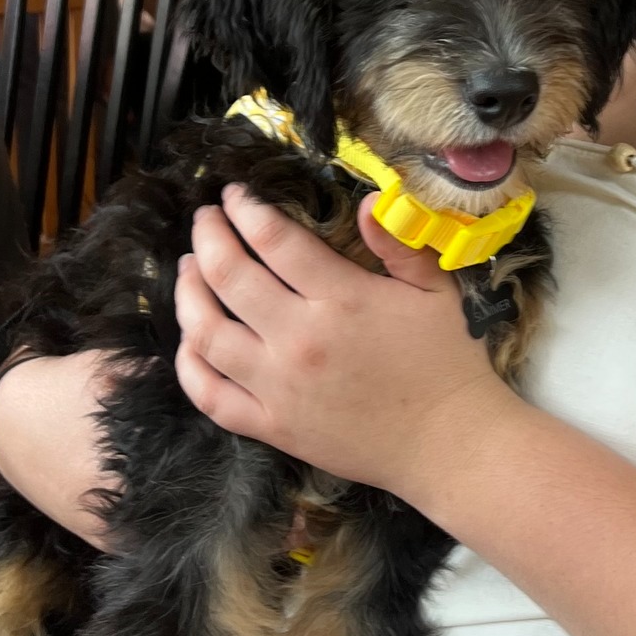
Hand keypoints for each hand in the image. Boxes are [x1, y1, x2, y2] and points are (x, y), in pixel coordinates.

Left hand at [174, 184, 514, 502]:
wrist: (447, 441)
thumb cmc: (446, 359)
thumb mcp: (434, 289)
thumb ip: (398, 242)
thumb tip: (366, 200)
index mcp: (341, 299)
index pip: (273, 239)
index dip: (245, 208)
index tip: (235, 194)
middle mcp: (299, 339)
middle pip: (228, 276)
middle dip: (207, 236)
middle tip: (204, 219)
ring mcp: (278, 387)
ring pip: (205, 331)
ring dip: (187, 292)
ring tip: (188, 268)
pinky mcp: (271, 426)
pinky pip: (210, 394)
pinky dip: (188, 365)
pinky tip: (188, 340)